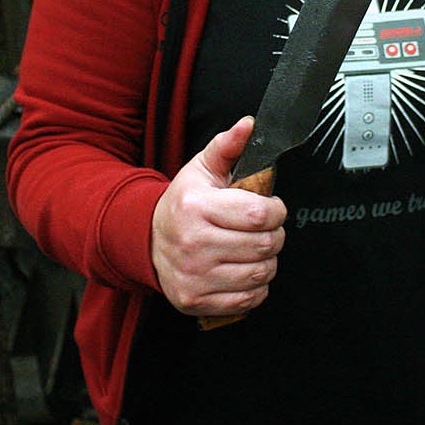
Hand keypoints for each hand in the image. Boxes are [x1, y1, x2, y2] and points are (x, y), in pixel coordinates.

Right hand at [151, 117, 287, 316]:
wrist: (147, 241)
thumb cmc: (183, 204)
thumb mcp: (201, 170)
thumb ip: (227, 146)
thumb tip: (248, 125)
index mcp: (197, 208)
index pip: (260, 215)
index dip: (277, 211)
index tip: (273, 208)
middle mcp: (193, 244)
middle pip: (264, 246)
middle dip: (275, 236)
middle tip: (266, 230)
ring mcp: (194, 276)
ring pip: (260, 274)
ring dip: (268, 261)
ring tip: (256, 249)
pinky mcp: (196, 300)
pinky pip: (248, 299)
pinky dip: (256, 288)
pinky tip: (245, 271)